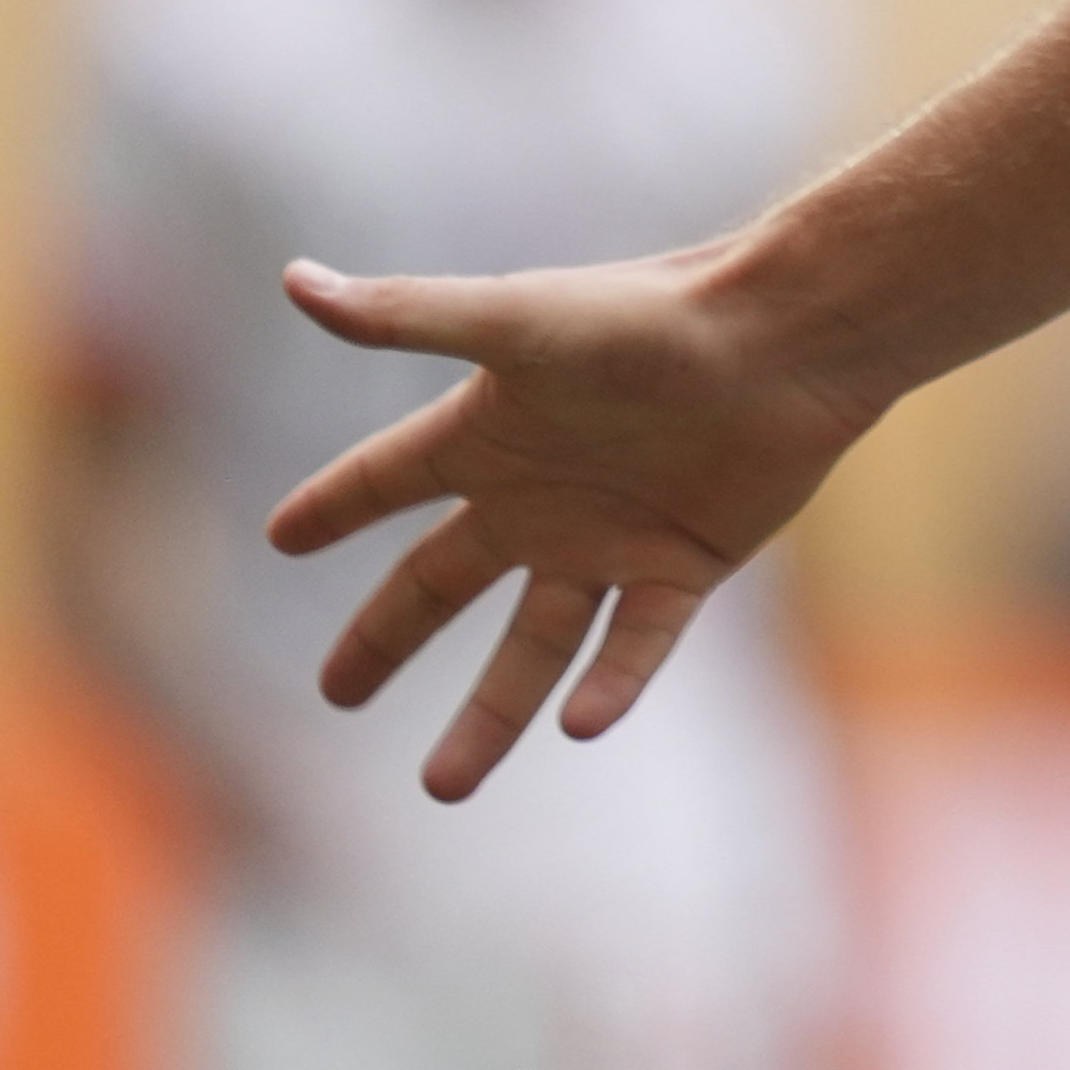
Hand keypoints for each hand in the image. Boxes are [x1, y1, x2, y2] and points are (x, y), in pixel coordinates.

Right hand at [262, 249, 875, 802]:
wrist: (788, 335)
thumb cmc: (651, 317)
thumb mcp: (515, 321)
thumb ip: (406, 316)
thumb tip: (294, 281)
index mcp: (491, 434)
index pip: (387, 480)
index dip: (336, 505)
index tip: (282, 535)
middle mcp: (543, 494)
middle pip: (445, 581)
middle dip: (388, 637)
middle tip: (334, 693)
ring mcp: (612, 535)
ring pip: (537, 645)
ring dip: (492, 715)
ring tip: (441, 788)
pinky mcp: (686, 564)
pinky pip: (637, 644)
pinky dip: (610, 687)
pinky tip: (576, 729)